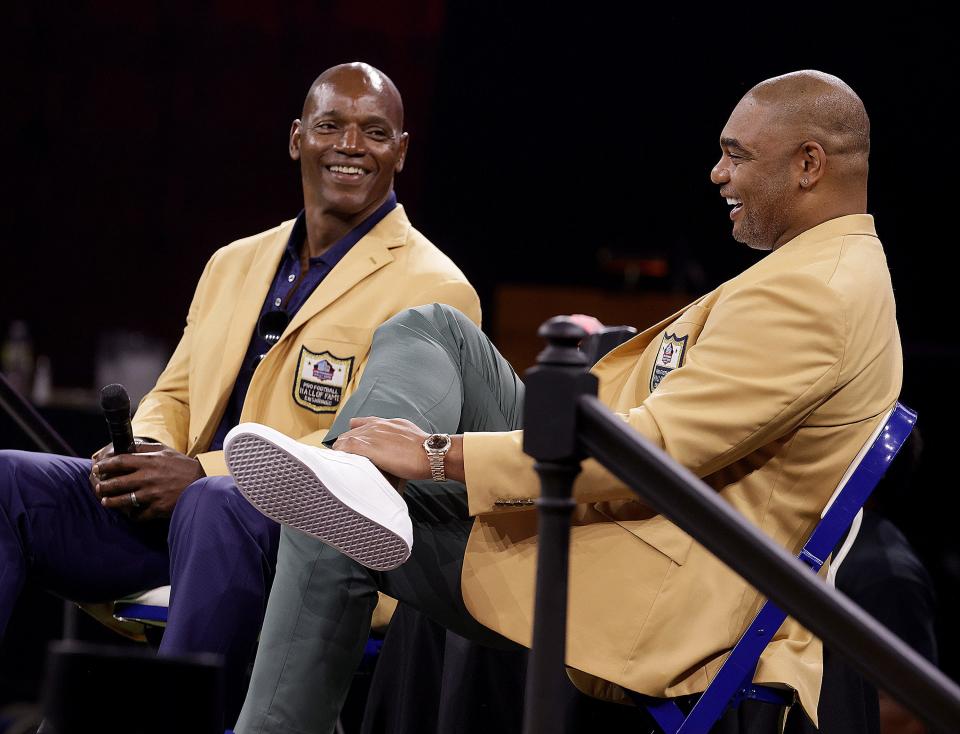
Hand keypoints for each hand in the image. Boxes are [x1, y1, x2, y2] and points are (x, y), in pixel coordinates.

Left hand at [92, 442, 205, 519]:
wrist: (202, 484)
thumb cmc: (183, 466)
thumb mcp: (166, 451)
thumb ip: (145, 448)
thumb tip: (127, 445)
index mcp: (149, 462)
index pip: (119, 461)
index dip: (104, 465)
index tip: (97, 467)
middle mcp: (148, 478)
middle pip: (116, 482)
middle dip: (102, 486)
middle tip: (98, 487)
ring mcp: (152, 494)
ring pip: (123, 500)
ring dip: (110, 501)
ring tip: (106, 501)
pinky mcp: (157, 508)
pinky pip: (139, 514)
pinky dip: (133, 514)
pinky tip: (130, 512)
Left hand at [332, 417, 464, 482]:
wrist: (431, 452)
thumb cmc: (428, 450)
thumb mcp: (413, 438)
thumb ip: (402, 441)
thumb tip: (401, 451)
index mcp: (390, 423)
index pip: (367, 423)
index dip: (358, 433)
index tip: (354, 441)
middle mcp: (378, 425)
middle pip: (353, 431)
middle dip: (347, 443)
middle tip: (343, 456)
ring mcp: (372, 435)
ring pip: (346, 438)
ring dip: (341, 449)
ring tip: (337, 461)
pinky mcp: (366, 447)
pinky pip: (345, 448)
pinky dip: (340, 454)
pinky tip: (337, 461)